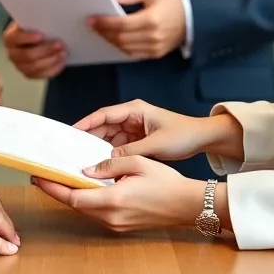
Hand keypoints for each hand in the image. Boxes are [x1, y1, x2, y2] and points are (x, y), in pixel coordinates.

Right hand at [3, 21, 66, 79]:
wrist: (34, 40)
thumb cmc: (34, 28)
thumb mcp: (33, 21)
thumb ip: (38, 20)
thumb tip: (55, 18)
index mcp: (10, 37)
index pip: (15, 38)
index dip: (27, 38)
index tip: (41, 35)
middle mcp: (12, 53)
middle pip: (27, 55)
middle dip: (45, 50)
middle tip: (59, 44)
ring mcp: (19, 66)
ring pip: (34, 67)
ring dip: (51, 60)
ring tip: (63, 53)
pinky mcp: (28, 74)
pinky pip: (40, 75)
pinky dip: (53, 69)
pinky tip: (61, 62)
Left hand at [33, 157, 205, 232]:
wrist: (187, 205)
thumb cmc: (166, 182)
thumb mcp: (137, 163)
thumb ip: (109, 165)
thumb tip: (85, 170)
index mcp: (114, 200)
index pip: (74, 198)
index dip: (54, 189)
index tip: (39, 178)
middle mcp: (112, 217)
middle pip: (76, 205)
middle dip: (58, 191)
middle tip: (44, 175)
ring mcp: (116, 225)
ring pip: (85, 210)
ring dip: (72, 196)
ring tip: (59, 179)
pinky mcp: (121, 227)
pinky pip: (97, 213)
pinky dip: (86, 201)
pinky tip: (83, 188)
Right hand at [74, 99, 224, 162]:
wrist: (202, 138)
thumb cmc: (182, 135)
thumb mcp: (155, 145)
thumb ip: (131, 152)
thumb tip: (108, 159)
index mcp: (134, 110)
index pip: (104, 114)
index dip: (86, 122)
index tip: (71, 132)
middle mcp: (131, 117)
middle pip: (104, 126)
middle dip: (89, 137)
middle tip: (73, 150)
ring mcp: (134, 128)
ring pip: (109, 137)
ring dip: (99, 147)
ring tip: (83, 158)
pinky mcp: (138, 140)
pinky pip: (118, 146)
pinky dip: (110, 154)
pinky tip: (101, 164)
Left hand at [90, 0, 185, 58]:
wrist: (192, 19)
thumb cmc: (169, 3)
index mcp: (151, 19)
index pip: (122, 24)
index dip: (104, 23)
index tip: (91, 19)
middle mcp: (152, 36)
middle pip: (120, 38)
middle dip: (103, 32)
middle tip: (91, 26)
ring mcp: (154, 48)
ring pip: (124, 48)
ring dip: (110, 41)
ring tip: (99, 32)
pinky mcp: (155, 55)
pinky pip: (132, 54)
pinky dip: (120, 48)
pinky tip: (112, 40)